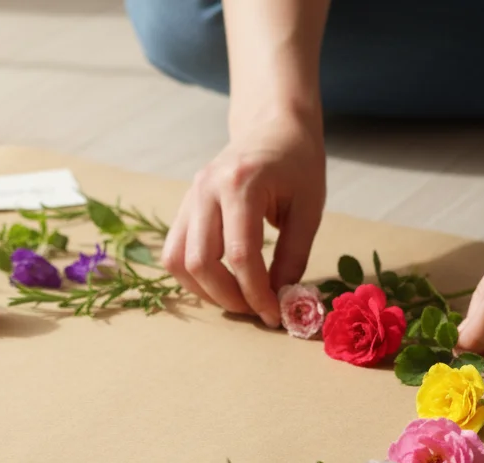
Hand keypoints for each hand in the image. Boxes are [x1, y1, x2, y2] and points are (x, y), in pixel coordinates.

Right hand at [161, 112, 325, 327]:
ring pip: (177, 260)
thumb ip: (294, 256)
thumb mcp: (309, 208)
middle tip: (255, 310)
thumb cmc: (297, 164)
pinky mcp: (184, 206)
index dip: (256, 292)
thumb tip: (281, 300)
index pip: (240, 254)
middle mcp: (206, 189)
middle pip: (200, 261)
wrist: (272, 128)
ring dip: (204, 291)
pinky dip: (193, 276)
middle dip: (228, 297)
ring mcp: (189, 197)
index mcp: (240, 184)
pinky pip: (174, 251)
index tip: (274, 314)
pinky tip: (220, 282)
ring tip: (236, 299)